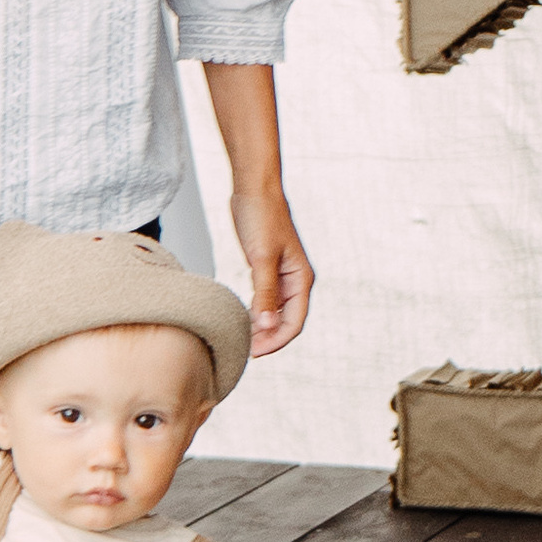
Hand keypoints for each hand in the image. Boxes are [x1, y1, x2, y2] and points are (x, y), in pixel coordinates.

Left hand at [231, 186, 313, 354]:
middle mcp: (295, 281)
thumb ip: (264, 294)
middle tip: (244, 350)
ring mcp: (282, 276)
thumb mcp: (261, 258)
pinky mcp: (267, 270)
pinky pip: (265, 300)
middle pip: (286, 322)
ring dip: (261, 328)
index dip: (276, 341)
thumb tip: (266, 326)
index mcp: (301, 279)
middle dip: (268, 338)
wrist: (254, 189)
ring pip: (274, 313)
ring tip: (241, 339)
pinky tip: (240, 319)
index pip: (294, 323)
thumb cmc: (261, 217)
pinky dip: (255, 313)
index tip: (254, 352)